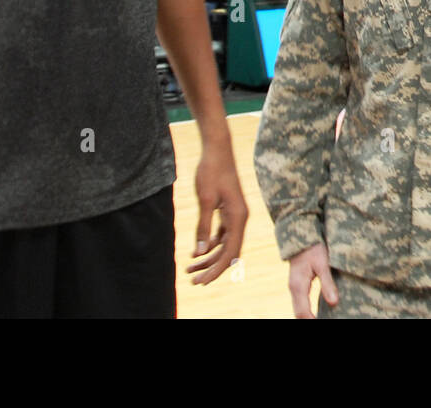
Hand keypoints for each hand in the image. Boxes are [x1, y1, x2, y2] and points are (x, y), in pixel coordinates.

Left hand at [185, 142, 247, 284]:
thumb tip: (199, 252)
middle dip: (211, 268)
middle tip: (192, 280)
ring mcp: (235, 215)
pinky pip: (221, 235)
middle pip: (228, 252)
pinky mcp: (228, 211)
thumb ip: (203, 226)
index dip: (216, 269)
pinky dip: (210, 245)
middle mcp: (240, 219)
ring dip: (208, 258)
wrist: (217, 149)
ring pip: (224, 245)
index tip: (201, 281)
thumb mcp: (205, 199)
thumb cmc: (212, 170)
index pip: (230, 253)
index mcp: (238, 217)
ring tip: (190, 269)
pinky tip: (196, 252)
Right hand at [287, 243, 337, 317]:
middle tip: (324, 323)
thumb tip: (333, 303)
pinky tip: (316, 314)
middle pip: (298, 314)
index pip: (303, 312)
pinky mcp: (297, 284)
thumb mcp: (323, 264)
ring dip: (307, 317)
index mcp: (298, 285)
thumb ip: (327, 283)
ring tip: (321, 320)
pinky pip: (300, 303)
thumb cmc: (313, 248)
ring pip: (298, 309)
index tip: (324, 324)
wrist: (301, 235)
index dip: (312, 322)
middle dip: (309, 321)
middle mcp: (293, 288)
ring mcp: (294, 286)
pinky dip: (306, 311)